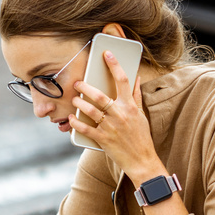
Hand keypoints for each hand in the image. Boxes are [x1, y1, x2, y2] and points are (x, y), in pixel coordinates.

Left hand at [69, 51, 164, 184]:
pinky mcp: (103, 139)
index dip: (114, 65)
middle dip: (85, 87)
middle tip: (77, 83)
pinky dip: (76, 123)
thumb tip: (137, 78)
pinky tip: (72, 118)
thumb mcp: (141, 115)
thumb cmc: (141, 137)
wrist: (142, 161)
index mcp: (130, 107)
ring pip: (90, 110)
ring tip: (74, 100)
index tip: (107, 54)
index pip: (122, 80)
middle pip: (99, 95)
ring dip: (79, 103)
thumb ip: (136, 96)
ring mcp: (111, 127)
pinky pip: (85, 129)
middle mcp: (120, 115)